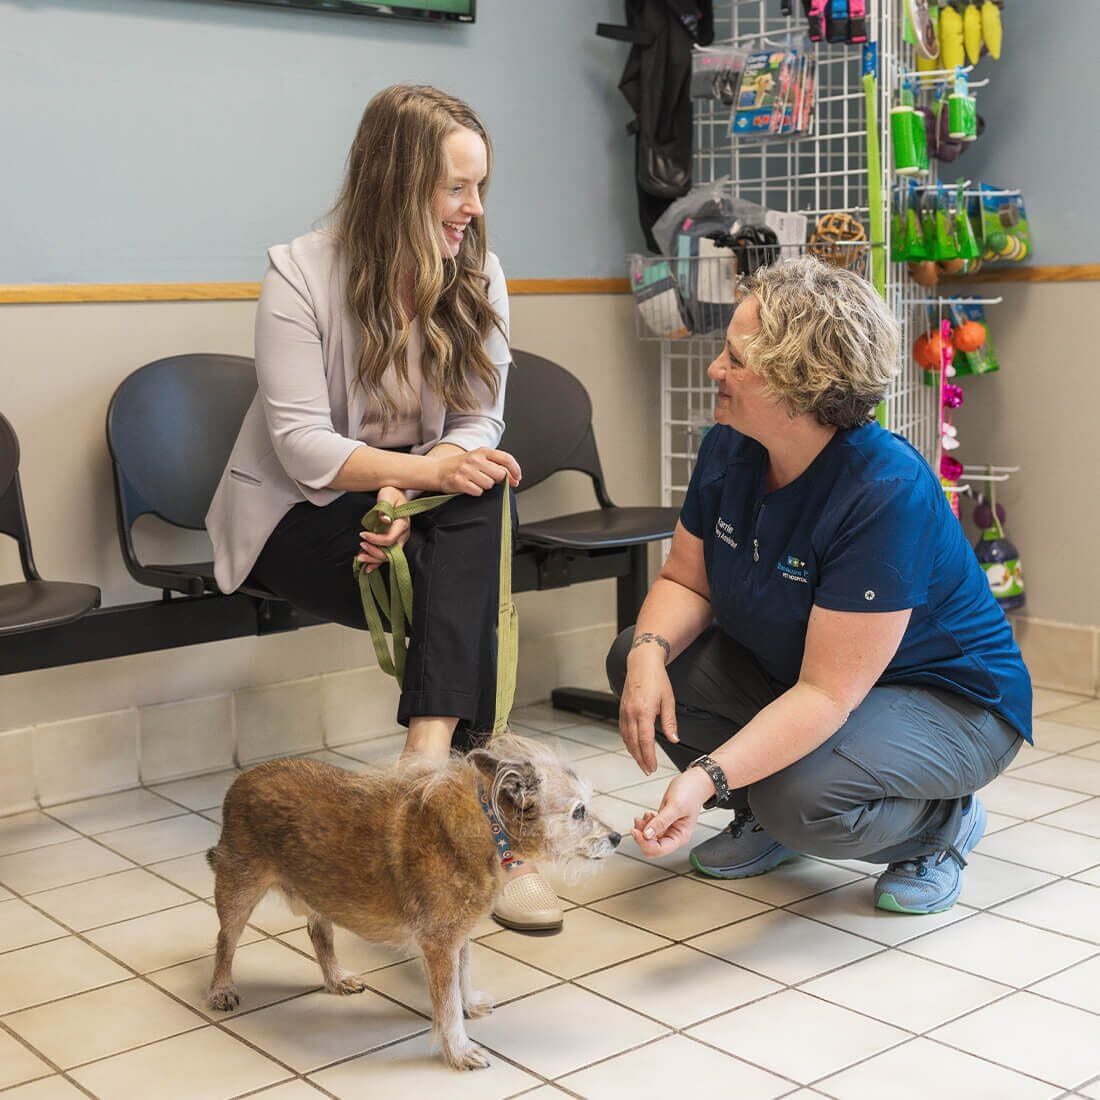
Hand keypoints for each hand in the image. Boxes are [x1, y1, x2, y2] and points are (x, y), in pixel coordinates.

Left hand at [358, 486, 410, 573]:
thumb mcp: (387, 495)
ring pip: (388, 556)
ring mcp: (399, 540)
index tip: (362, 534)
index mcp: (402, 524)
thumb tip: (384, 520)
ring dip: (373, 560)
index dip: (375, 540)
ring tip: (360, 557)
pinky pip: (387, 555)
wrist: (396, 494)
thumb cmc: (392, 493)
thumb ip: (385, 508)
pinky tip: (368, 568)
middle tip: (360, 548)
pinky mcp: (394, 542)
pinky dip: (377, 562)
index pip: (389, 539)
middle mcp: (403, 535)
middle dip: (374, 554)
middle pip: (390, 552)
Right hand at [435, 447, 521, 495]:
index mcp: (483, 451)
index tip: (517, 478)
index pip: (507, 459)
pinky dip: (476, 492)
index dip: (515, 470)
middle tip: (490, 480)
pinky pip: (478, 491)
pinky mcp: (459, 481)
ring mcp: (466, 470)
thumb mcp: (479, 459)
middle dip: (498, 481)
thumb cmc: (461, 466)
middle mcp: (475, 459)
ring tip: (476, 482)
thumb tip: (514, 479)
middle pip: (500, 474)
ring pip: (489, 484)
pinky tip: (470, 487)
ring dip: (485, 487)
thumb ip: (496, 465)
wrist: (437, 470)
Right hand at [619, 650, 678, 773]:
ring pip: (626, 738)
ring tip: (641, 762)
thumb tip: (674, 739)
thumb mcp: (668, 700)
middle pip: (633, 743)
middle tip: (647, 770)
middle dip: (640, 759)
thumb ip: (670, 722)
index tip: (652, 767)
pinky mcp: (621, 709)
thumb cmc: (657, 679)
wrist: (642, 663)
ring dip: (633, 752)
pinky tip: (633, 746)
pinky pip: (623, 730)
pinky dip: (627, 741)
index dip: (648, 756)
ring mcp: (624, 711)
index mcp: (644, 711)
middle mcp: (631, 713)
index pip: (645, 741)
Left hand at [630, 769, 710, 857]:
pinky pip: (650, 829)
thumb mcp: (675, 806)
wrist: (695, 782)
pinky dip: (645, 823)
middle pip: (652, 847)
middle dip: (642, 837)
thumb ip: (661, 821)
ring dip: (642, 829)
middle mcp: (673, 835)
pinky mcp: (663, 821)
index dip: (645, 843)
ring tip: (642, 817)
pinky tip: (647, 815)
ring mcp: (667, 829)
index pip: (659, 849)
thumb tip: (647, 834)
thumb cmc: (691, 793)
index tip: (636, 832)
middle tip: (638, 824)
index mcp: (680, 837)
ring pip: (649, 838)